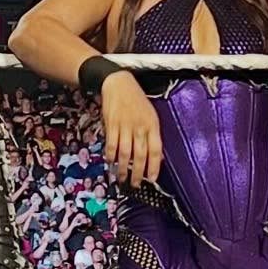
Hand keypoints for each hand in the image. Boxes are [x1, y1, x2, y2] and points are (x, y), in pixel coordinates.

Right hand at [101, 71, 162, 187]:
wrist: (119, 84)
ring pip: (124, 153)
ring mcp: (125, 126)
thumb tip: (157, 157)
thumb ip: (152, 135)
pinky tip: (111, 163)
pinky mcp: (111, 125)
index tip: (152, 179)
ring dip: (123, 169)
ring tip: (122, 179)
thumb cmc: (137, 101)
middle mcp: (140, 127)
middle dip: (138, 173)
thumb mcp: (151, 115)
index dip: (154, 167)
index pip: (156, 150)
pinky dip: (111, 156)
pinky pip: (111, 145)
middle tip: (136, 184)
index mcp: (152, 125)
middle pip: (140, 155)